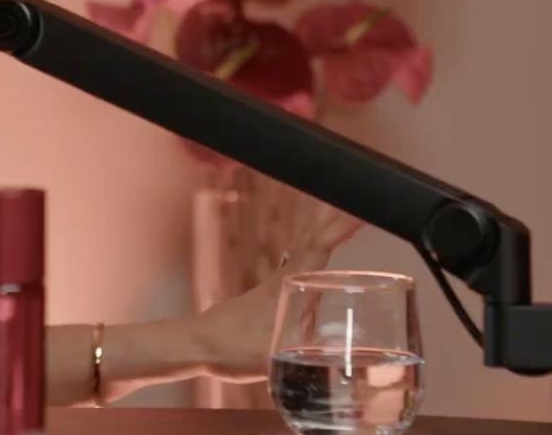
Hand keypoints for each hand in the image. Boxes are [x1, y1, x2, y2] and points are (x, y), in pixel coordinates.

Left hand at [188, 194, 363, 382]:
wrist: (196, 344)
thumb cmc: (229, 348)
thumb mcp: (273, 358)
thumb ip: (309, 358)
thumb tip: (344, 353)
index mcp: (288, 287)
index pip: (319, 247)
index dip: (340, 227)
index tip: (361, 210)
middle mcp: (284, 278)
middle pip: (314, 238)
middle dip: (337, 216)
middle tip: (360, 199)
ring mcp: (278, 283)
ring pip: (306, 246)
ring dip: (325, 226)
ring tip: (343, 209)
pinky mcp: (272, 292)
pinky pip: (299, 260)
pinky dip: (313, 245)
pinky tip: (316, 246)